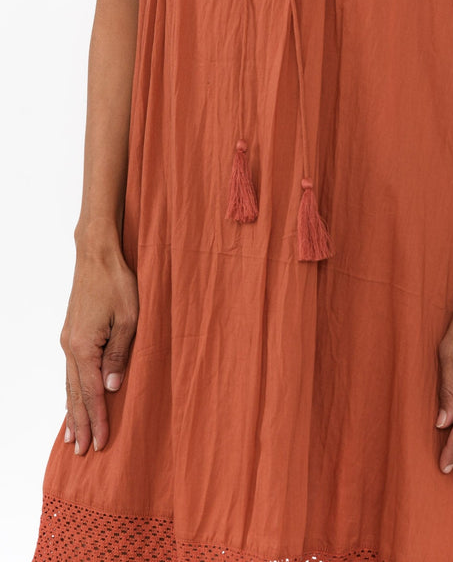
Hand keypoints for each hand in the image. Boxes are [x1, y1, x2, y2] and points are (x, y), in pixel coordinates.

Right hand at [60, 231, 138, 454]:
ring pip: (70, 384)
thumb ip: (120, 354)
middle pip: (75, 394)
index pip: (91, 393)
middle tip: (84, 452)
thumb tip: (112, 387)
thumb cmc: (117, 283)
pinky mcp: (72, 333)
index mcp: (84, 347)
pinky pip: (71, 371)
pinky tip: (73, 399)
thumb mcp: (129, 319)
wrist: (97, 255)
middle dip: (81, 424)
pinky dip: (72, 390)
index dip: (98, 420)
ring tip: (73, 436)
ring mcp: (68, 340)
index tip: (101, 444)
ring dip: (72, 411)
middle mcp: (70, 347)